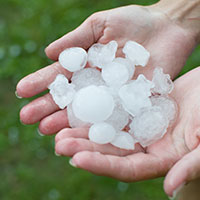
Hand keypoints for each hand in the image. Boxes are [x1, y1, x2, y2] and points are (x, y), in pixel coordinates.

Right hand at [16, 4, 196, 134]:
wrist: (168, 28)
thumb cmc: (134, 23)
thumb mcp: (101, 24)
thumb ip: (76, 39)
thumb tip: (48, 53)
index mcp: (87, 65)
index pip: (61, 76)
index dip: (41, 83)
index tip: (22, 92)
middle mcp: (97, 83)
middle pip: (71, 98)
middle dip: (49, 108)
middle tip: (28, 120)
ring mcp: (114, 95)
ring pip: (88, 111)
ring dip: (68, 121)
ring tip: (48, 131)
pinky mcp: (133, 102)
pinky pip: (116, 116)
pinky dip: (100, 126)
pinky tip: (84, 135)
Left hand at [54, 66, 199, 197]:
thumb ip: (192, 164)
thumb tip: (170, 189)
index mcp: (161, 157)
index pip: (127, 168)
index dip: (103, 165)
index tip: (77, 160)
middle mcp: (147, 143)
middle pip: (112, 150)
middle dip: (85, 148)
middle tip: (59, 144)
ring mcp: (141, 124)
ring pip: (109, 130)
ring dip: (86, 130)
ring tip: (60, 129)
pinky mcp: (138, 106)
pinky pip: (115, 108)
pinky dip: (98, 109)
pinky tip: (81, 106)